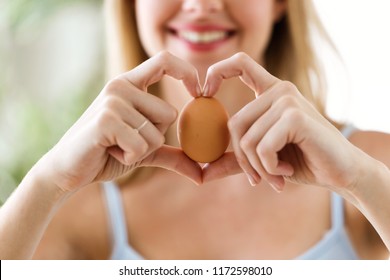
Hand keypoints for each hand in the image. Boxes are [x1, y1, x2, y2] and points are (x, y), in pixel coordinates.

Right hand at [37, 51, 202, 191]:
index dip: (187, 72)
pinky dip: (130, 157)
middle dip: (155, 138)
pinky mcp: (106, 119)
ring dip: (141, 151)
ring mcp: (113, 100)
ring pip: (157, 133)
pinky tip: (109, 152)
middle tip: (126, 141)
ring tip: (114, 146)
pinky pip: (142, 145)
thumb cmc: (107, 155)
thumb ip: (172, 155)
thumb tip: (201, 174)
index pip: (164, 60)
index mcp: (130, 84)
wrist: (68, 170)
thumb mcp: (144, 152)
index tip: (199, 92)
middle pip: (170, 114)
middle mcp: (121, 86)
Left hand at [202, 52, 363, 191]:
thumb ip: (235, 161)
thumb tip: (202, 173)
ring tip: (276, 175)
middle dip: (243, 159)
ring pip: (247, 138)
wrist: (340, 173)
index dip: (217, 71)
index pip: (241, 64)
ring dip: (258, 167)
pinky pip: (262, 147)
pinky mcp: (295, 116)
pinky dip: (269, 168)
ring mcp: (288, 100)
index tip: (203, 93)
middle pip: (234, 124)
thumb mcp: (262, 160)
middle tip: (257, 178)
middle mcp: (279, 90)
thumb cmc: (301, 161)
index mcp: (270, 92)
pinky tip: (287, 171)